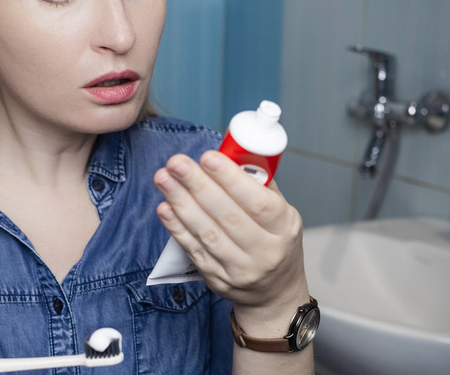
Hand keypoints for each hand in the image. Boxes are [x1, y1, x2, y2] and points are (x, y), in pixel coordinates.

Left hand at [153, 151, 308, 324]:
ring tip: (164, 179)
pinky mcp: (216, 279)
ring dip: (181, 203)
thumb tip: (231, 154)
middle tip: (176, 163)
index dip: (231, 179)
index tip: (208, 157)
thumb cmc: (275, 243)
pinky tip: (165, 207)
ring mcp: (239, 269)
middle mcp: (265, 251)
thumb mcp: (281, 214)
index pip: (258, 202)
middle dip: (198, 185)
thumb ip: (258, 184)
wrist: (274, 293)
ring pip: (206, 233)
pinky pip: (193, 249)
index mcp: (285, 228)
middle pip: (227, 216)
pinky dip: (176, 227)